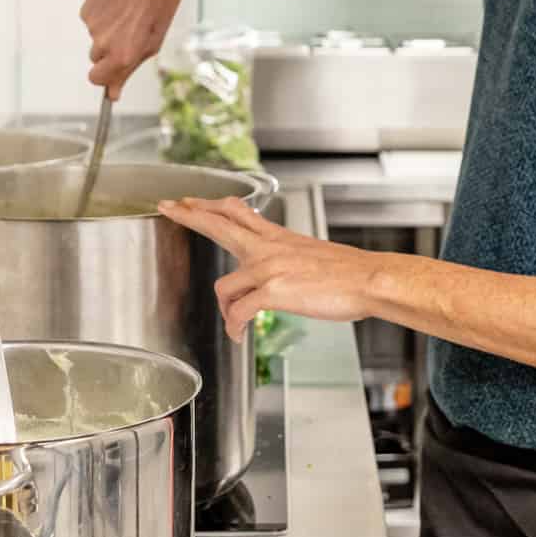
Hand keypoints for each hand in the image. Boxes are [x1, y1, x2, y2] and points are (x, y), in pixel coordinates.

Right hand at [79, 0, 193, 97]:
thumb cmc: (160, 9)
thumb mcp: (151, 45)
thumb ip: (127, 71)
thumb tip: (112, 95)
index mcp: (122, 56)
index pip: (97, 79)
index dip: (104, 74)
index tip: (111, 67)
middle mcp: (103, 43)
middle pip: (95, 57)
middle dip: (108, 49)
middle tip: (129, 30)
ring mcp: (93, 24)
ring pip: (94, 35)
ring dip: (107, 27)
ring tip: (128, 11)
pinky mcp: (87, 7)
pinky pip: (91, 17)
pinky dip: (101, 11)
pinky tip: (119, 0)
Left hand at [156, 197, 397, 337]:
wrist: (368, 280)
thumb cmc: (346, 274)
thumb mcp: (309, 253)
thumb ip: (285, 257)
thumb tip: (274, 272)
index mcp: (277, 237)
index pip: (236, 211)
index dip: (208, 205)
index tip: (189, 200)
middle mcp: (268, 247)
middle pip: (219, 223)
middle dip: (189, 215)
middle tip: (168, 207)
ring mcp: (268, 267)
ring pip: (223, 285)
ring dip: (224, 309)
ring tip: (234, 323)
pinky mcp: (273, 291)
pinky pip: (239, 312)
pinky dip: (235, 327)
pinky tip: (239, 335)